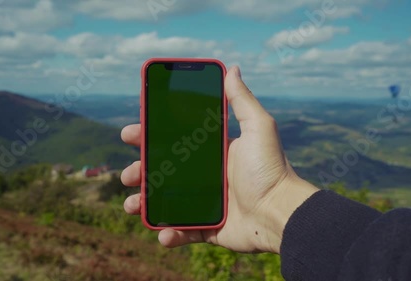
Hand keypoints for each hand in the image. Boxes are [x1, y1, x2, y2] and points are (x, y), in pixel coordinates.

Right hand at [120, 66, 317, 253]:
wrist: (281, 213)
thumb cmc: (270, 169)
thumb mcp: (258, 128)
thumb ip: (242, 100)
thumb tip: (232, 68)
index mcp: (213, 153)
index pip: (174, 140)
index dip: (151, 136)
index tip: (131, 132)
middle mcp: (206, 176)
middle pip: (164, 171)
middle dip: (140, 171)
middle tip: (129, 173)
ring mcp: (206, 203)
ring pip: (165, 202)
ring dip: (144, 203)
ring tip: (131, 205)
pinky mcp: (209, 227)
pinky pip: (183, 231)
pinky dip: (168, 234)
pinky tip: (162, 234)